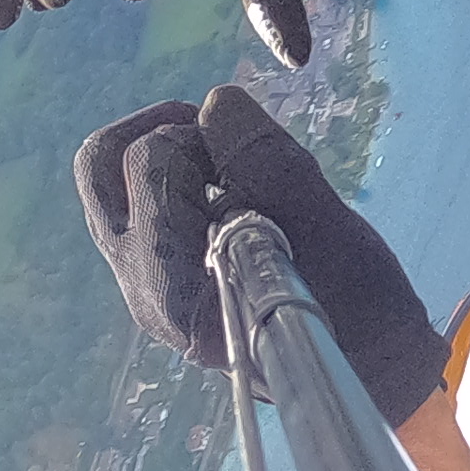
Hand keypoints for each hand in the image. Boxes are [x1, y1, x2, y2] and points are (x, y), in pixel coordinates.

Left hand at [71, 83, 445, 413]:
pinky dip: (181, 173)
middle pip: (100, 167)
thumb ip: (269, 168)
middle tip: (222, 138)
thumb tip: (216, 104)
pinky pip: (139, 195)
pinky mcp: (159, 272)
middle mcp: (143, 288)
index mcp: (177, 292)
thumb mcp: (333, 234)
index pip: (152, 166)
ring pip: (113, 178)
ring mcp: (144, 282)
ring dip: (171, 150)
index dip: (206, 139)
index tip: (259, 161)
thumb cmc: (362, 315)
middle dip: (161, 130)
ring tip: (234, 165)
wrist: (369, 367)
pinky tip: (235, 190)